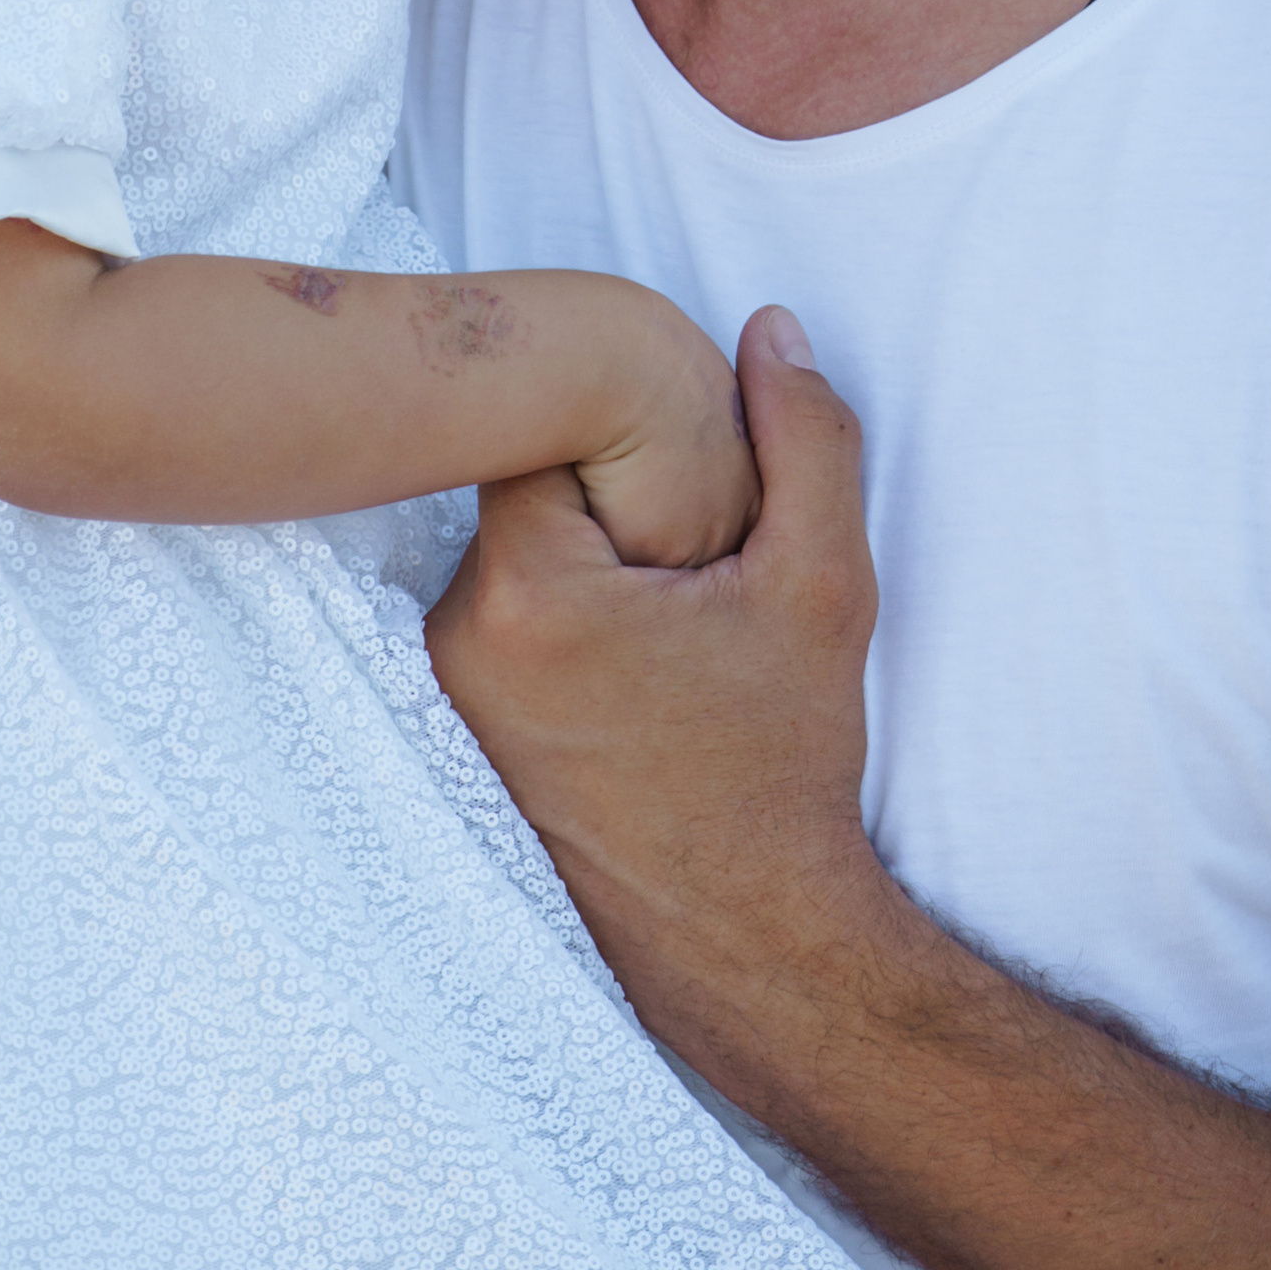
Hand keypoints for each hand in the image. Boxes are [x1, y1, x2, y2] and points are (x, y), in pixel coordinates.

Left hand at [427, 306, 893, 1091]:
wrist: (749, 939)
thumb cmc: (781, 767)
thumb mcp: (822, 588)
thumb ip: (805, 442)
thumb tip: (769, 330)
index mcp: (528, 593)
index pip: (548, 429)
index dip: (632, 433)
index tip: (694, 483)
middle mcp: (457, 641)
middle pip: (526, 490)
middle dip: (614, 495)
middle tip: (700, 555)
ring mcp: (448, 698)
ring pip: (518, 558)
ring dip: (591, 560)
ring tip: (678, 623)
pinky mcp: (459, 738)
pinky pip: (506, 626)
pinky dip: (566, 623)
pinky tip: (639, 673)